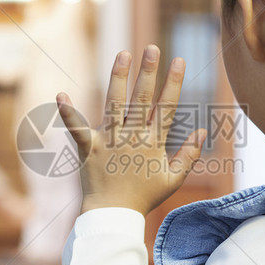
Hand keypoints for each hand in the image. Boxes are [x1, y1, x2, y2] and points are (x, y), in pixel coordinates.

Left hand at [56, 44, 206, 217]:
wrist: (113, 216)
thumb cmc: (143, 197)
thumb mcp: (173, 179)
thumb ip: (189, 154)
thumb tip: (203, 130)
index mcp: (153, 142)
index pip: (166, 107)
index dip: (173, 83)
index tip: (179, 60)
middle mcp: (132, 137)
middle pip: (142, 99)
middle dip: (148, 72)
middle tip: (152, 48)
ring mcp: (109, 141)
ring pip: (115, 104)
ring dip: (119, 78)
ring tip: (123, 54)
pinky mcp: (88, 148)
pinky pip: (77, 129)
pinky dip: (68, 114)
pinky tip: (61, 95)